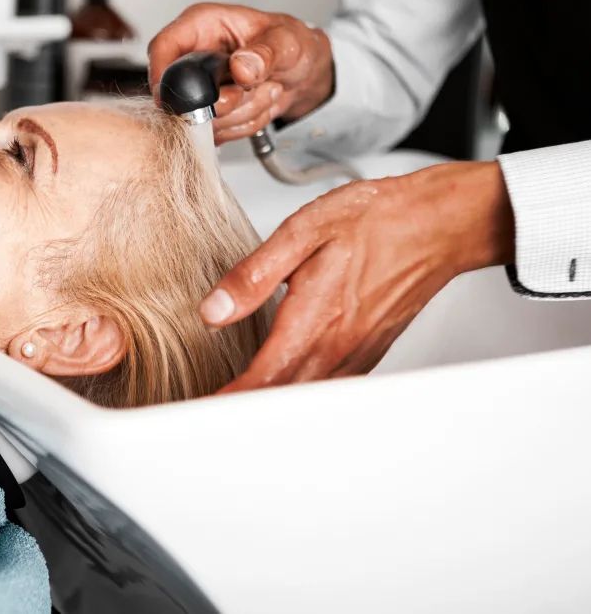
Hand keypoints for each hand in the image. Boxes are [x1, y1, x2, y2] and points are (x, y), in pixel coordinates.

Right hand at [148, 3, 333, 144]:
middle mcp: (194, 56)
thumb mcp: (286, 42)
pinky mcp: (208, 113)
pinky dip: (243, 124)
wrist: (303, 73)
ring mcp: (200, 88)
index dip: (162, 73)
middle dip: (222, 102)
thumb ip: (265, 53)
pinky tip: (257, 104)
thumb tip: (241, 67)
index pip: (163, 47)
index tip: (176, 96)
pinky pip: (217, 133)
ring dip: (240, 112)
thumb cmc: (291, 44)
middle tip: (250, 89)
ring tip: (263, 90)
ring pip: (204, 119)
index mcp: (202, 25)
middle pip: (181, 94)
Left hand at [199, 162, 515, 390]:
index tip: (196, 408)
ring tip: (231, 402)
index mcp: (313, 322)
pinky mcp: (367, 353)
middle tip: (202, 409)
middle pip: (279, 401)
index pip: (260, 382)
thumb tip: (213, 310)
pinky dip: (297, 396)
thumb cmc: (376, 221)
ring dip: (267, 406)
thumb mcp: (303, 231)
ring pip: (304, 400)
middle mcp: (336, 349)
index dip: (225, 403)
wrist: (437, 223)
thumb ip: (254, 276)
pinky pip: (327, 389)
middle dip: (238, 411)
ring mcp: (355, 356)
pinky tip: (280, 385)